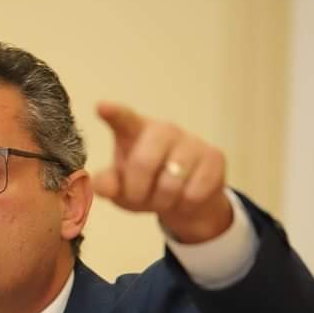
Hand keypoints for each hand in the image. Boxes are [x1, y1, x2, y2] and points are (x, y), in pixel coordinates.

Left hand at [92, 101, 232, 243]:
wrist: (185, 199)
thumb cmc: (145, 185)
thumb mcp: (121, 188)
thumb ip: (108, 184)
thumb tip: (99, 186)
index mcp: (134, 131)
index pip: (123, 119)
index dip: (113, 113)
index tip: (101, 107)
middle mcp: (163, 130)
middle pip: (143, 162)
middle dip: (137, 191)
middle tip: (139, 198)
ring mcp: (191, 141)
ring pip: (171, 183)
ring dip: (163, 201)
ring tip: (164, 198)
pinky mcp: (214, 157)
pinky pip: (194, 193)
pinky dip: (185, 205)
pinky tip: (185, 197)